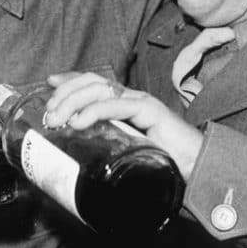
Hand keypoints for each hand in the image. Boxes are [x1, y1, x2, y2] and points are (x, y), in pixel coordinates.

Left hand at [46, 72, 203, 179]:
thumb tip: (81, 163)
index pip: (94, 82)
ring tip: (57, 119)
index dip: (70, 79)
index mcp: (126, 104)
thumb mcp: (126, 154)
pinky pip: (117, 105)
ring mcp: (141, 102)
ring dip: (73, 101)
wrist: (198, 168)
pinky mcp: (150, 111)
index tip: (49, 83)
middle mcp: (132, 98)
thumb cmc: (164, 163)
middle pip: (92, 81)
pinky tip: (79, 122)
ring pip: (100, 89)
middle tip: (49, 112)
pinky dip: (94, 111)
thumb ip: (109, 151)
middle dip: (65, 92)